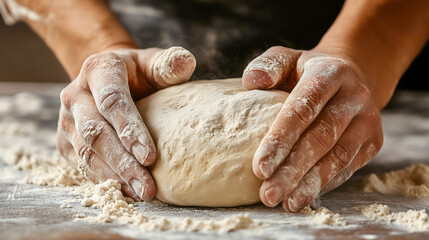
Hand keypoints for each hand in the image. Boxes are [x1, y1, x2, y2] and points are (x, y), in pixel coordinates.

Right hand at [57, 47, 195, 200]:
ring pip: (87, 153)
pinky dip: (104, 180)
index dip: (129, 129)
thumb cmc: (139, 74)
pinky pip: (82, 164)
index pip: (112, 101)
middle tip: (147, 187)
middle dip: (122, 162)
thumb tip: (186, 62)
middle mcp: (75, 95)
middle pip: (96, 133)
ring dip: (114, 176)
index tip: (150, 156)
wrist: (109, 81)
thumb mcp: (153, 63)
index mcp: (98, 70)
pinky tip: (126, 192)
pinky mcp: (66, 141)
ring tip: (141, 194)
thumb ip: (168, 64)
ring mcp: (67, 120)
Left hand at [242, 46, 382, 211]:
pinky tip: (302, 196)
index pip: (303, 108)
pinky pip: (348, 168)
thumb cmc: (306, 71)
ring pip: (337, 158)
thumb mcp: (287, 58)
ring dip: (309, 184)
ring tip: (284, 202)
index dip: (281, 139)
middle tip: (268, 193)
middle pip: (321, 138)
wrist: (349, 77)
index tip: (259, 167)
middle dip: (292, 170)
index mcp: (330, 73)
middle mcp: (354, 96)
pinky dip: (324, 184)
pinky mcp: (373, 141)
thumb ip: (269, 66)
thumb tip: (251, 82)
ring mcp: (367, 120)